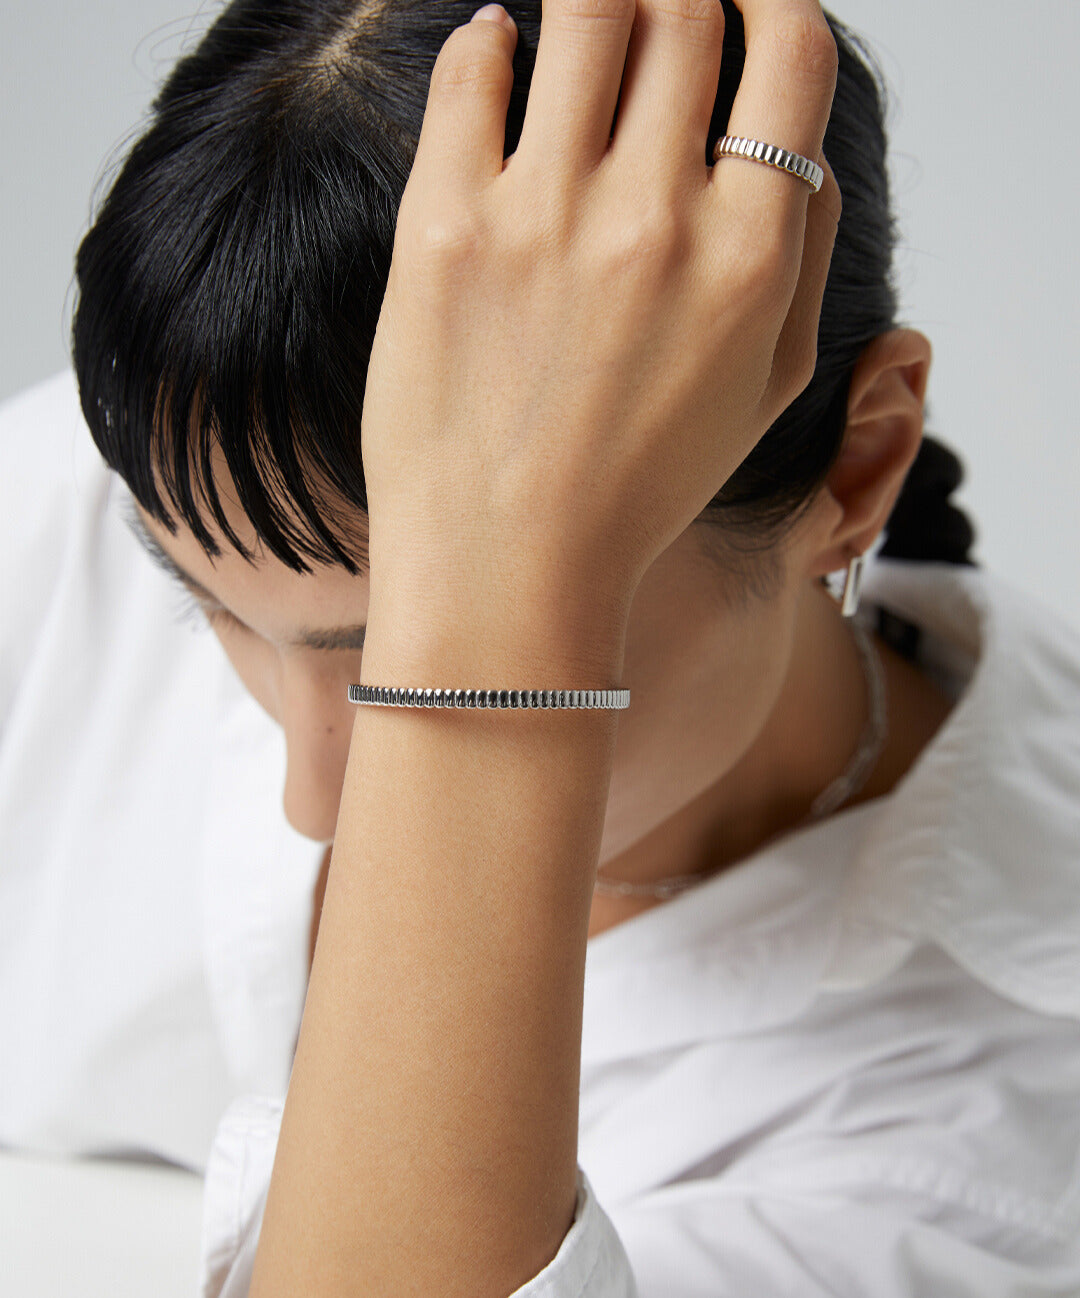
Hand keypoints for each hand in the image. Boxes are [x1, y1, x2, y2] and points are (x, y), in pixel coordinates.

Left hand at [360, 0, 840, 613]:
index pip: (790, 50)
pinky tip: (497, 55)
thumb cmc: (638, 488)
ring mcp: (544, 217)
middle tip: (653, 17)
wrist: (509, 570)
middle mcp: (655, 218)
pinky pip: (470, 68)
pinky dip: (489, 39)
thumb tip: (790, 137)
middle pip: (686, 10)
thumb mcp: (767, 385)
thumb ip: (806, 249)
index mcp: (749, 255)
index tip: (745, 2)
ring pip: (586, 9)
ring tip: (581, 20)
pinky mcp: (445, 227)